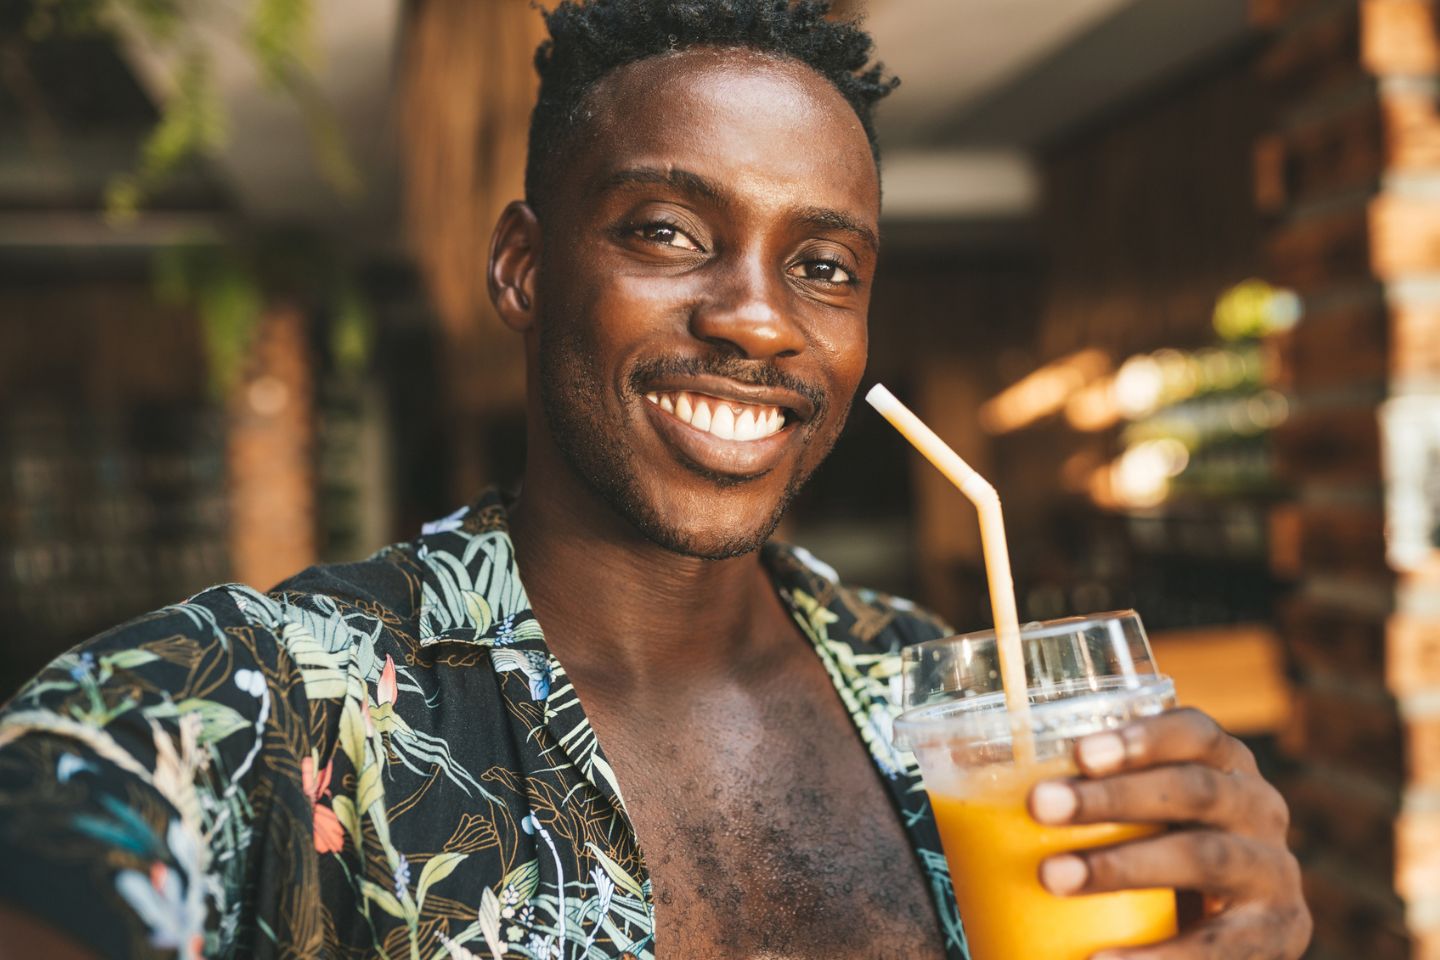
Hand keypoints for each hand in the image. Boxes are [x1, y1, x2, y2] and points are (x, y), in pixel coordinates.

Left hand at [1026, 707, 1311, 958]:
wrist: (1230, 933)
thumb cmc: (1158, 850)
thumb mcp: (1138, 815)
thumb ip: (1086, 791)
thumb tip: (962, 769)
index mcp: (1224, 764)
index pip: (1194, 732)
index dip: (1140, 737)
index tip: (1078, 752)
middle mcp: (1259, 808)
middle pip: (1194, 790)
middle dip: (1114, 797)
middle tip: (1040, 806)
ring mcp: (1275, 871)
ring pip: (1204, 856)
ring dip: (1123, 865)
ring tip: (1051, 877)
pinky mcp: (1280, 933)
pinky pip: (1219, 947)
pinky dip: (1158, 957)